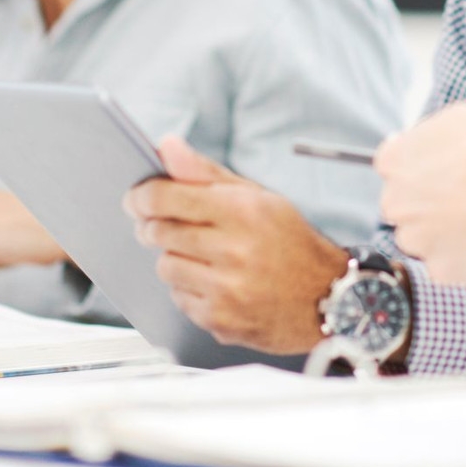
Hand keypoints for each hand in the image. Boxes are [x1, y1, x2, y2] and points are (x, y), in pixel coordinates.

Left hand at [124, 137, 346, 353]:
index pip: (165, 198)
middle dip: (153, 226)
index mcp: (242, 210)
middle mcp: (234, 250)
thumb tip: (165, 146)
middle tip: (161, 225)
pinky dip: (189, 289)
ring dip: (174, 259)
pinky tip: (214, 283)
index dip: (141, 196)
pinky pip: (179, 298)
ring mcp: (227, 289)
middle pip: (158, 232)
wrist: (329, 298)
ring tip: (200, 256)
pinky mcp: (221, 321)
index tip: (136, 198)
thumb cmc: (290, 242)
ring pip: (165, 267)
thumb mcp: (257, 197)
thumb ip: (205, 172)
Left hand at [376, 102, 465, 284]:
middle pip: (402, 203)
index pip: (391, 164)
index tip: (437, 168)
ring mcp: (415, 240)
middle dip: (425, 201)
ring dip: (441, 231)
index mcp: (395, 162)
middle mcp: (395, 203)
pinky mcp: (440, 269)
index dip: (417, 165)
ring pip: (421, 237)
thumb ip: (430, 132)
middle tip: (460, 196)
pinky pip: (448, 263)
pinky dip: (463, 257)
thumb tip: (415, 139)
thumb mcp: (461, 118)